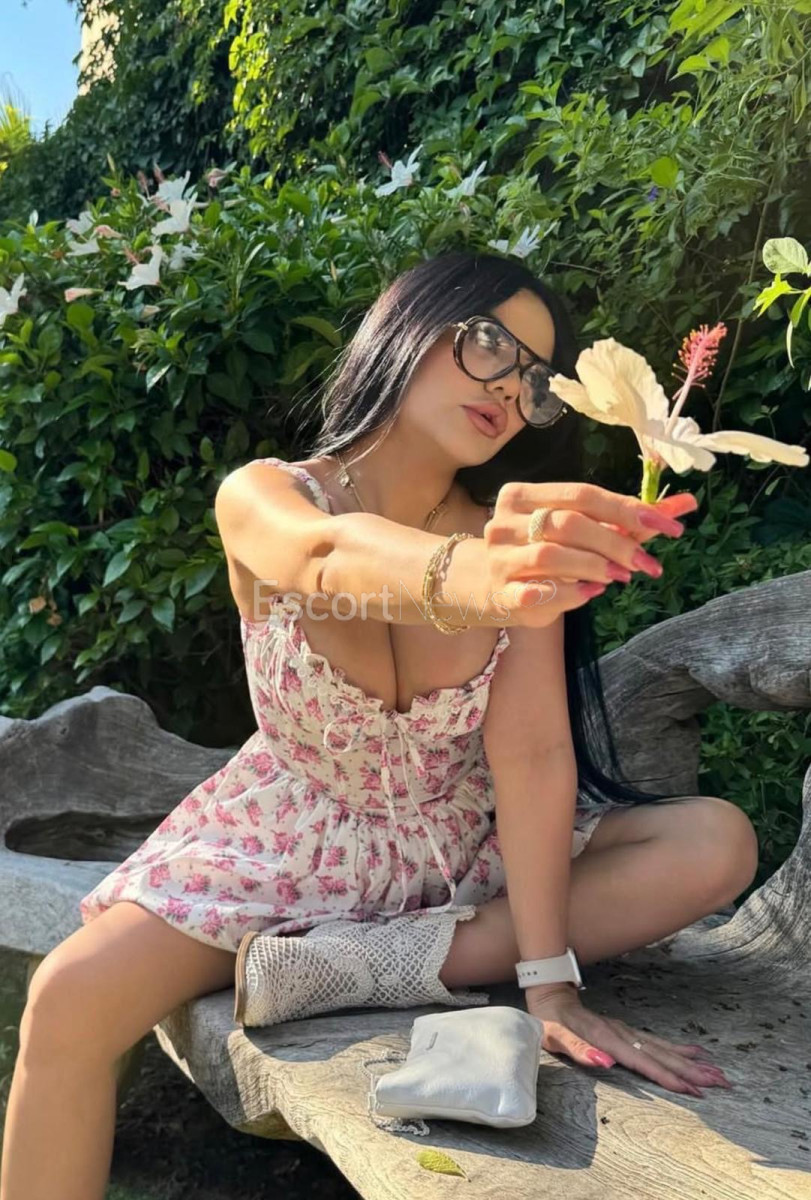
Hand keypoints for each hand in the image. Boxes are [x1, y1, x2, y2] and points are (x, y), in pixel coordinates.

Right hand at [482, 483, 699, 627]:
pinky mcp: (501, 594)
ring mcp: (500, 559)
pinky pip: (537, 592)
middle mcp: (505, 523)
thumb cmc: (544, 551)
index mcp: (524, 496)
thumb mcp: (581, 530)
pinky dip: (569, 593)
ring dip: (595, 566)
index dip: (628, 509)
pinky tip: (591, 592)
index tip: (669, 525)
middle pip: (568, 523)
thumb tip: (683, 505)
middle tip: (647, 562)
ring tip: (622, 576)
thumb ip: (627, 519)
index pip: (582, 494)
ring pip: (551, 555)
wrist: (488, 585)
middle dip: (615, 543)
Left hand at [524, 982, 732, 1097]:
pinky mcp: (625, 1031)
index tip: (693, 1090)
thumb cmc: (548, 1022)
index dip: (667, 1077)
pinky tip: (695, 1051)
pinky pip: (656, 1041)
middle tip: (722, 1082)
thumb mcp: (554, 1037)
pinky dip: (678, 1048)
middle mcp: (622, 1034)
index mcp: (607, 1038)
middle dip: (692, 1071)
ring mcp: (626, 1031)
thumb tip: (605, 1062)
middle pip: (661, 1055)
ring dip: (691, 1061)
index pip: (642, 1062)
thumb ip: (578, 1049)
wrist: (549, 996)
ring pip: (663, 1048)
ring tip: (717, 1072)